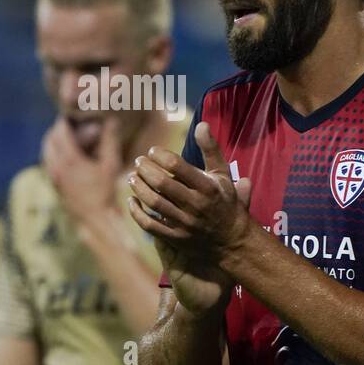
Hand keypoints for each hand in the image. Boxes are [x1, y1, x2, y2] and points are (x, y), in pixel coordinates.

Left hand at [41, 115, 122, 228]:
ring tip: (68, 137)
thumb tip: (112, 120)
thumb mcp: (111, 165)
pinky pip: (48, 161)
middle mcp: (56, 168)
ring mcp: (52, 177)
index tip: (72, 114)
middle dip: (58, 130)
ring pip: (46, 151)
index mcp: (69, 161)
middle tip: (70, 124)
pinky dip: (53, 152)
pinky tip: (67, 153)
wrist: (95, 218)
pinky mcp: (53, 184)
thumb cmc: (105, 192)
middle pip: (50, 139)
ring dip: (54, 141)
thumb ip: (110, 140)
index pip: (60, 132)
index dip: (65, 121)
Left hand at [127, 121, 252, 314]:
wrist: (231, 240)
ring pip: (153, 203)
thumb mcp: (222, 174)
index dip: (161, 156)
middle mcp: (196, 205)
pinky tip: (132, 200)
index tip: (153, 151)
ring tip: (132, 177)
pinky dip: (137, 212)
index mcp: (208, 187)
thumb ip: (211, 149)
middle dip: (145, 169)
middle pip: (162, 184)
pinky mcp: (176, 238)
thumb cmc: (225, 201)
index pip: (178, 167)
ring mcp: (185, 223)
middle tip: (138, 161)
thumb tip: (201, 124)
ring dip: (138, 187)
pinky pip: (150, 225)